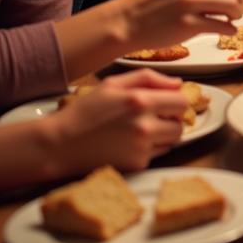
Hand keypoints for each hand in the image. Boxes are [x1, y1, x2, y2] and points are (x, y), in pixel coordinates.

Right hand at [48, 70, 187, 175]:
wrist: (61, 144)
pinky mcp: (137, 164)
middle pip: (181, 123)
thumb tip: (177, 84)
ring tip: (144, 129)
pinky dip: (151, 148)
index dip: (175, 100)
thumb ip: (149, 78)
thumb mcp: (114, 84)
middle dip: (171, 118)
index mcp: (141, 101)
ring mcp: (142, 148)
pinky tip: (132, 142)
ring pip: (173, 140)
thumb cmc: (86, 110)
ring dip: (165, 134)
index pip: (181, 102)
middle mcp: (145, 126)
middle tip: (155, 116)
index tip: (164, 102)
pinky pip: (158, 153)